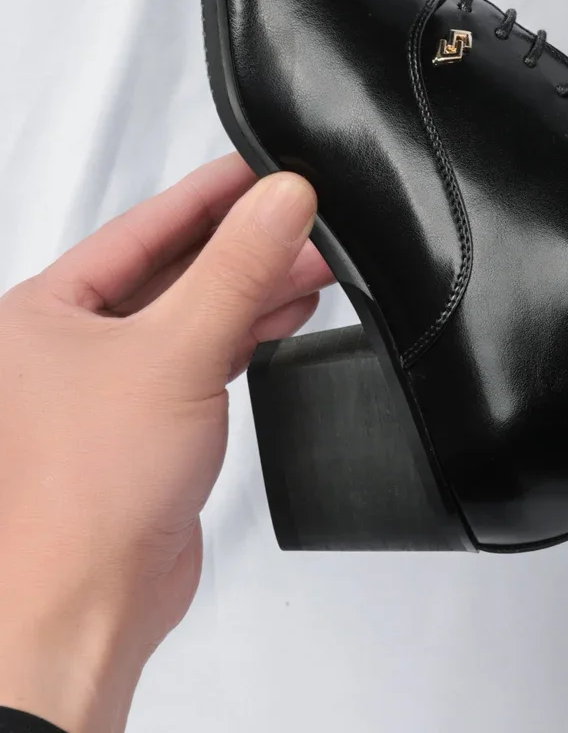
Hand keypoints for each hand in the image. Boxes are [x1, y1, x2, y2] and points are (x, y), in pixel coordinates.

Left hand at [0, 155, 331, 732]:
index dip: (212, 193)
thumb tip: (283, 197)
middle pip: (176, 268)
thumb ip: (239, 267)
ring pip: (196, 312)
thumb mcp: (178, 348)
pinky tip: (284, 317)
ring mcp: (113, 384)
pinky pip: (206, 354)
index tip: (267, 165)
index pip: (145, 227)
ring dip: (254, 289)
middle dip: (247, 245)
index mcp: (47, 312)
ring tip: (317, 264)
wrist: (87, 606)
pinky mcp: (151, 423)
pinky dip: (249, 332)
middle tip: (308, 217)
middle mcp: (73, 343)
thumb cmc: (87, 491)